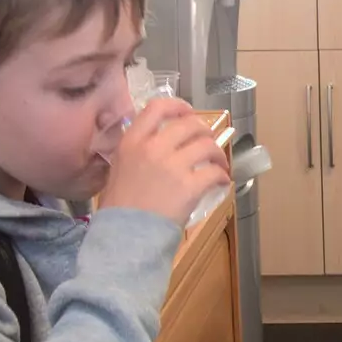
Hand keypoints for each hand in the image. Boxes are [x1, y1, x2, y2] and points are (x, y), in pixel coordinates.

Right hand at [100, 98, 231, 225]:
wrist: (124, 236)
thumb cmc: (119, 207)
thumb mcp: (119, 168)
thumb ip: (137, 150)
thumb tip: (157, 142)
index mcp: (133, 142)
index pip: (157, 107)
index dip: (178, 106)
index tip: (188, 112)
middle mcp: (153, 148)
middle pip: (190, 125)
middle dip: (205, 131)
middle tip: (209, 142)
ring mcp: (172, 166)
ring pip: (207, 146)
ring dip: (218, 154)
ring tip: (219, 165)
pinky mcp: (189, 186)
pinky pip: (215, 173)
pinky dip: (222, 176)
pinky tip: (221, 183)